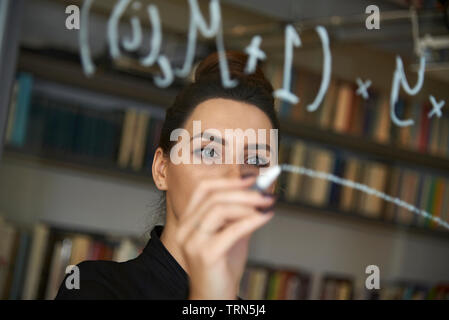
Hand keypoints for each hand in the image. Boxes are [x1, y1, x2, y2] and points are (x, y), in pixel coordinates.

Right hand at [175, 175, 275, 299]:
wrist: (214, 297)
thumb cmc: (222, 267)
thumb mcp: (231, 234)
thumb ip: (239, 214)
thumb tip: (259, 193)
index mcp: (188, 222)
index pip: (203, 190)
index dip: (228, 181)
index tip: (251, 179)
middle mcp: (186, 230)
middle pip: (213, 197)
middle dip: (244, 192)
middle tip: (265, 193)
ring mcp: (193, 242)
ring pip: (219, 209)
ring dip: (248, 204)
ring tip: (266, 205)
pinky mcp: (206, 255)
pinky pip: (232, 230)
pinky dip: (252, 220)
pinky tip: (266, 217)